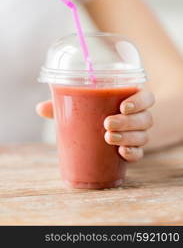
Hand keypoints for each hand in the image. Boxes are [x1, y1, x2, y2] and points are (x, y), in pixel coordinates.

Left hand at [36, 89, 154, 162]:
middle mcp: (138, 118)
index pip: (146, 98)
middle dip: (128, 122)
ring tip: (109, 138)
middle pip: (145, 118)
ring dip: (128, 137)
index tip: (123, 106)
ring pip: (143, 136)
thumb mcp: (79, 107)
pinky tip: (122, 153)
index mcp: (129, 102)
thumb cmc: (91, 114)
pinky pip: (139, 153)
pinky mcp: (133, 151)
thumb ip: (63, 105)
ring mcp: (137, 135)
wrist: (100, 135)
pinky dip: (133, 153)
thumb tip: (40, 108)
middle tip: (107, 123)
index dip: (139, 101)